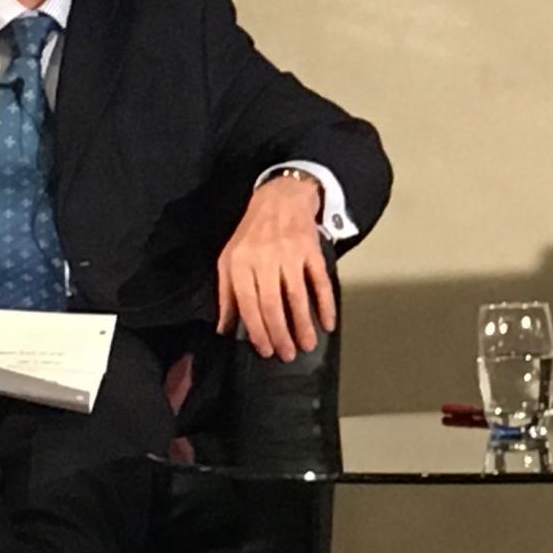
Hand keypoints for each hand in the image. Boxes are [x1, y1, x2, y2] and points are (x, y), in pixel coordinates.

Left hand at [216, 173, 337, 359]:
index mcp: (241, 265)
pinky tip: (328, 322)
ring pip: (297, 296)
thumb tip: (224, 329)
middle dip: (281, 334)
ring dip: (303, 324)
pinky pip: (320, 281)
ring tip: (308, 345)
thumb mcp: (229, 260)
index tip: (266, 351)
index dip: (258, 332)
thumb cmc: (251, 234)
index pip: (249, 306)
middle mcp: (264, 260)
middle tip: (288, 354)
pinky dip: (326, 304)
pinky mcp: (312, 251)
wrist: (279, 198)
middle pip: (273, 305)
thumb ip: (226, 294)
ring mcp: (290, 255)